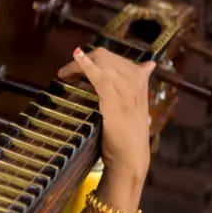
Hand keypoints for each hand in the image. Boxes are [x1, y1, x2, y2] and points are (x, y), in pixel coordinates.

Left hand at [56, 46, 154, 181]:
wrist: (131, 156)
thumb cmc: (129, 134)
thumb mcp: (133, 107)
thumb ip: (133, 88)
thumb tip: (147, 65)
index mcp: (140, 81)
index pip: (115, 58)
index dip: (95, 58)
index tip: (79, 63)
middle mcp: (135, 82)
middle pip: (106, 57)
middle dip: (84, 59)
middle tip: (67, 72)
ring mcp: (126, 91)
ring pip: (102, 63)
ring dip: (78, 65)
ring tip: (64, 73)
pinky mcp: (115, 101)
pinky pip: (99, 77)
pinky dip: (86, 64)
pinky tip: (77, 55)